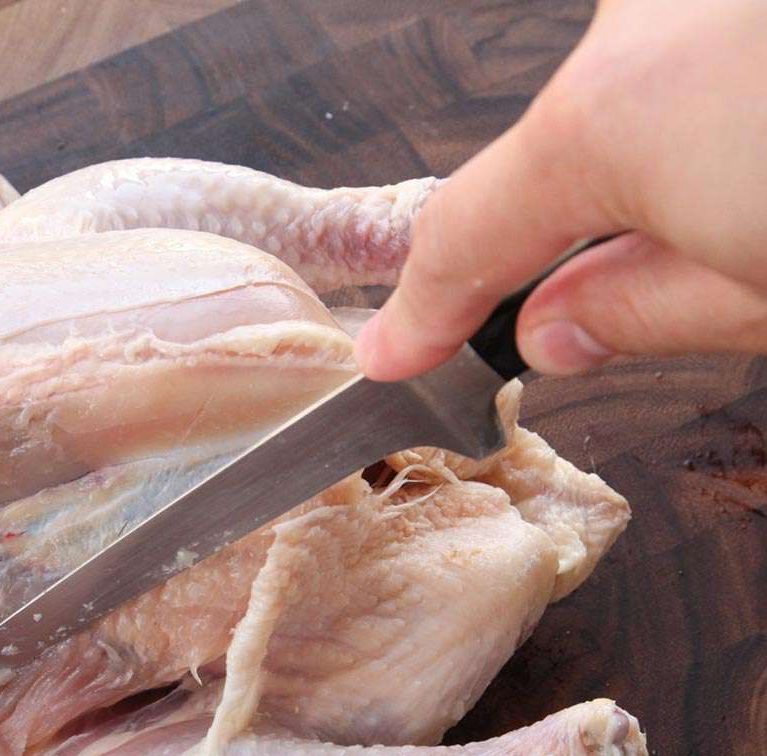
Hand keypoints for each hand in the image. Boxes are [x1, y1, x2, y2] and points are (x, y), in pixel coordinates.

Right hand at [357, 0, 766, 378]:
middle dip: (603, 228)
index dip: (423, 313)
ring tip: (758, 199)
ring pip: (641, 93)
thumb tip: (558, 326)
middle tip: (683, 278)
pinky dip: (728, 95)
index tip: (396, 350)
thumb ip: (643, 310)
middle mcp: (640, 26)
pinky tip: (764, 121)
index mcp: (613, 123)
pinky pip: (695, 43)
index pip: (465, 238)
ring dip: (686, 149)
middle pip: (564, 157)